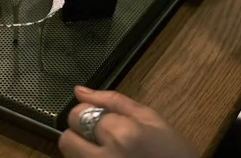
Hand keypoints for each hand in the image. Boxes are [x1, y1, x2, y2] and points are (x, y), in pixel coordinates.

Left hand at [59, 86, 197, 157]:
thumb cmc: (174, 153)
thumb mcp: (151, 119)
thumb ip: (112, 101)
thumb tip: (80, 91)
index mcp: (120, 134)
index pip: (77, 115)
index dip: (87, 113)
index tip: (101, 118)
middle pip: (66, 140)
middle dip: (79, 134)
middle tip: (101, 136)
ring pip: (72, 157)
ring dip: (83, 151)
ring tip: (109, 151)